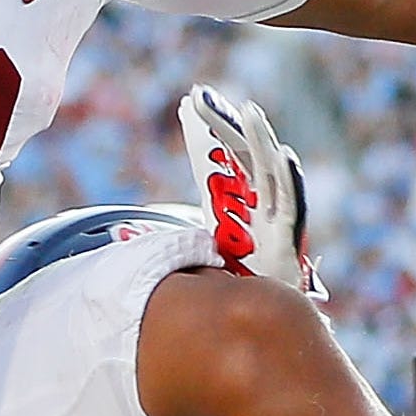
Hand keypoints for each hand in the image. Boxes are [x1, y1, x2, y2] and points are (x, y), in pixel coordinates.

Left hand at [177, 85, 320, 298]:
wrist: (260, 319)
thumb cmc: (233, 287)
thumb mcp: (195, 256)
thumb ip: (169, 236)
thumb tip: (124, 228)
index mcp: (230, 207)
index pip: (212, 161)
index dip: (200, 133)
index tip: (186, 103)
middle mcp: (253, 206)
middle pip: (238, 156)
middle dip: (219, 125)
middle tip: (198, 96)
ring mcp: (272, 221)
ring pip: (267, 171)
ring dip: (258, 140)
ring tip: (246, 110)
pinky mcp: (288, 240)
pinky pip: (291, 206)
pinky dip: (290, 179)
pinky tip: (283, 155)